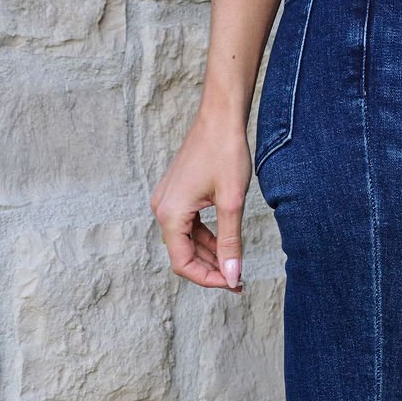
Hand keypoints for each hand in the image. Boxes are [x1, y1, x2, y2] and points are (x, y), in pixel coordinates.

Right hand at [150, 106, 252, 291]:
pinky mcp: (178, 195)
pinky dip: (208, 239)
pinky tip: (228, 246)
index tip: (233, 283)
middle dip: (211, 270)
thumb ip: (231, 242)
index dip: (208, 279)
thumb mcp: (232, 202)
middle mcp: (162, 208)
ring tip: (236, 267)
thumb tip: (232, 276)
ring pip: (187, 242)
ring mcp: (168, 201)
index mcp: (170, 213)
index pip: (183, 262)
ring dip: (210, 256)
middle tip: (239, 281)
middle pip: (183, 254)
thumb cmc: (225, 153)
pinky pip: (190, 227)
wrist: (220, 117)